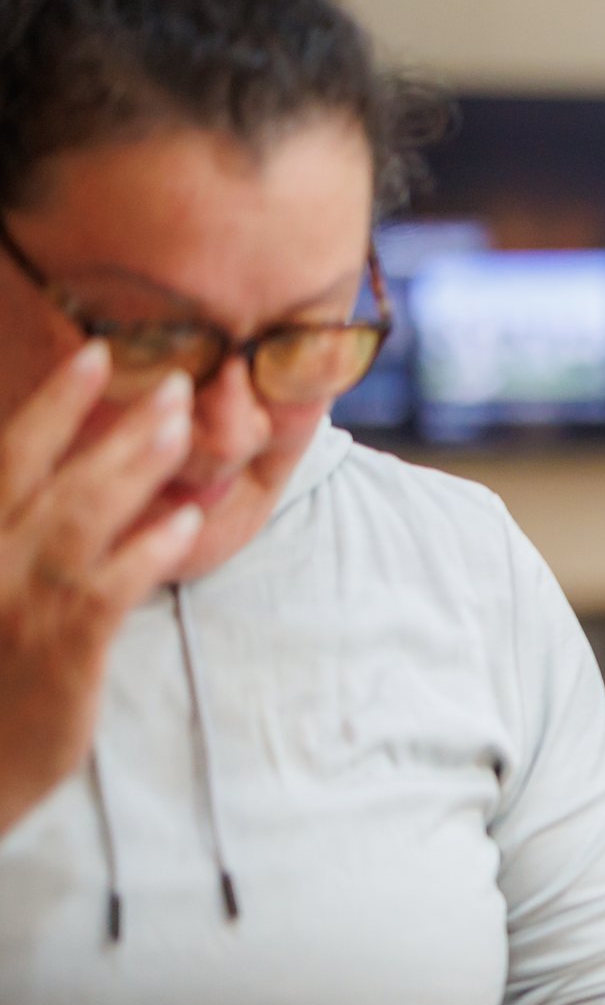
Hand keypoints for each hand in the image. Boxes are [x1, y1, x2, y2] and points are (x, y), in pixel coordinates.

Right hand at [0, 345, 197, 831]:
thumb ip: (19, 531)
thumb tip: (75, 487)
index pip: (9, 457)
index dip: (54, 403)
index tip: (96, 354)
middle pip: (50, 473)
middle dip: (114, 421)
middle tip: (177, 382)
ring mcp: (16, 602)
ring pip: (82, 517)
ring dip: (137, 466)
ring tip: (186, 427)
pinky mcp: (58, 649)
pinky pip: (108, 587)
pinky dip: (148, 549)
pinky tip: (186, 522)